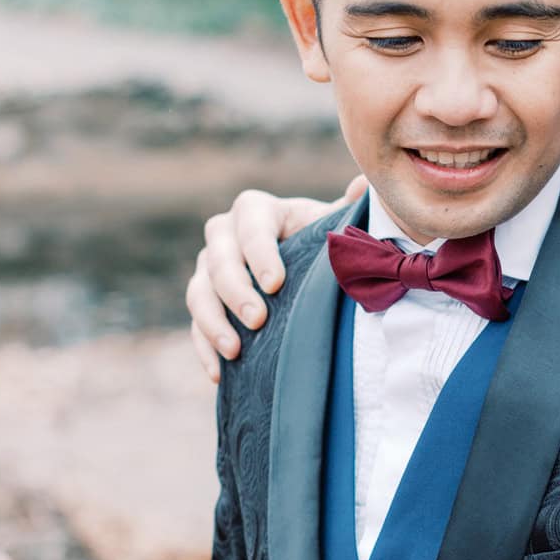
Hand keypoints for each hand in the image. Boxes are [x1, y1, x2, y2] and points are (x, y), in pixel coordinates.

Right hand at [186, 177, 367, 381]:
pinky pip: (195, 324)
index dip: (259, 252)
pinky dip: (204, 348)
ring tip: (235, 351)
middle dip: (235, 291)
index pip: (250, 222)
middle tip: (258, 320)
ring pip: (198, 291)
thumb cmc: (324, 243)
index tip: (276, 284)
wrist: (307, 268)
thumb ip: (350, 210)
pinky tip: (219, 373)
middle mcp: (225, 234)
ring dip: (213, 322)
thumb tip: (365, 186)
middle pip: (218, 258)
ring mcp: (209, 268)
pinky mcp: (204, 301)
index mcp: (257, 209)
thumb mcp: (338, 225)